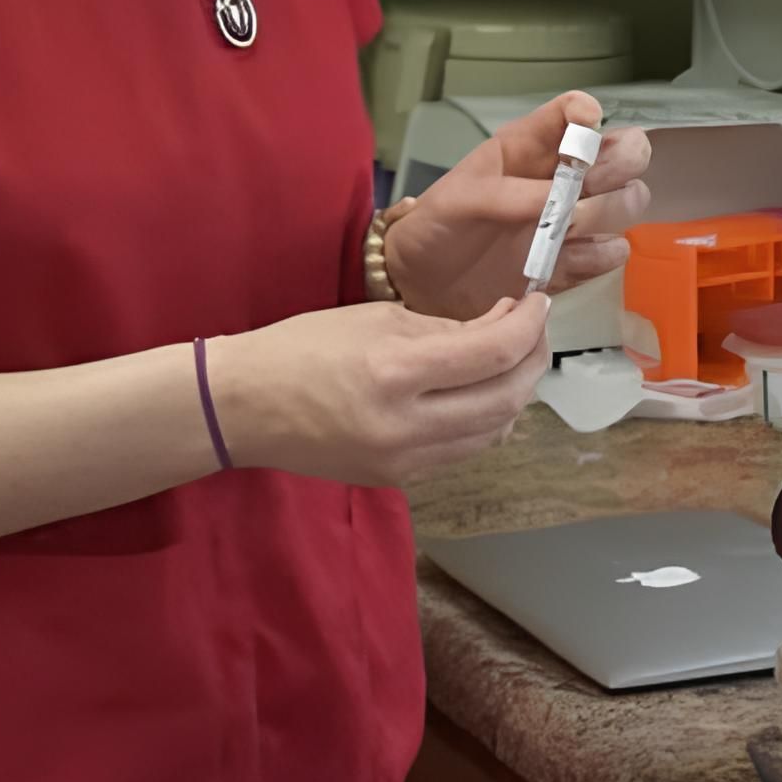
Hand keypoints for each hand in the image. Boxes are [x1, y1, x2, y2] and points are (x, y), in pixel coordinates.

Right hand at [208, 295, 550, 485]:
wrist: (242, 408)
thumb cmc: (303, 347)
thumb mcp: (378, 318)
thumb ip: (446, 327)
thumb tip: (503, 326)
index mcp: (395, 372)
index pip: (493, 353)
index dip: (529, 324)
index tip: (539, 301)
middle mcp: (406, 425)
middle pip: (507, 399)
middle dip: (532, 358)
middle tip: (534, 328)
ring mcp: (405, 461)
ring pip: (495, 431)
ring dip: (516, 391)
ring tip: (511, 356)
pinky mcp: (400, 480)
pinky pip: (466, 449)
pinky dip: (487, 417)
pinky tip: (479, 390)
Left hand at [384, 91, 651, 320]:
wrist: (421, 285)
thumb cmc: (436, 226)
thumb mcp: (460, 200)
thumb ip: (511, 196)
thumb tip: (566, 203)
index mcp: (529, 148)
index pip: (571, 113)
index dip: (587, 113)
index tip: (588, 125)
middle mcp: (560, 179)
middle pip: (621, 153)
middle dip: (621, 160)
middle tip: (597, 180)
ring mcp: (570, 223)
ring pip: (627, 201)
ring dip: (616, 208)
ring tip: (576, 226)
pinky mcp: (571, 265)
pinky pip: (610, 253)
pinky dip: (604, 254)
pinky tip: (574, 258)